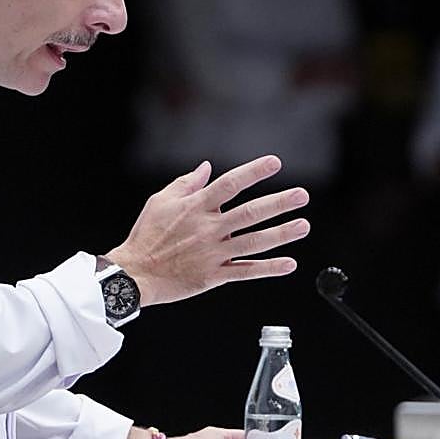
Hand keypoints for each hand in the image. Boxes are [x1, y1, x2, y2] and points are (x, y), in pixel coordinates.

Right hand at [106, 156, 309, 305]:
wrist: (135, 273)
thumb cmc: (146, 235)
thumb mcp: (160, 201)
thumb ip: (186, 183)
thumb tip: (207, 167)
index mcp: (195, 207)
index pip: (230, 184)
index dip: (253, 172)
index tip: (275, 163)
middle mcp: (208, 228)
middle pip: (250, 213)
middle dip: (278, 203)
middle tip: (301, 195)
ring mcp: (213, 253)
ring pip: (254, 242)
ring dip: (282, 234)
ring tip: (303, 225)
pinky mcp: (214, 275)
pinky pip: (246, 271)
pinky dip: (269, 268)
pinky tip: (289, 263)